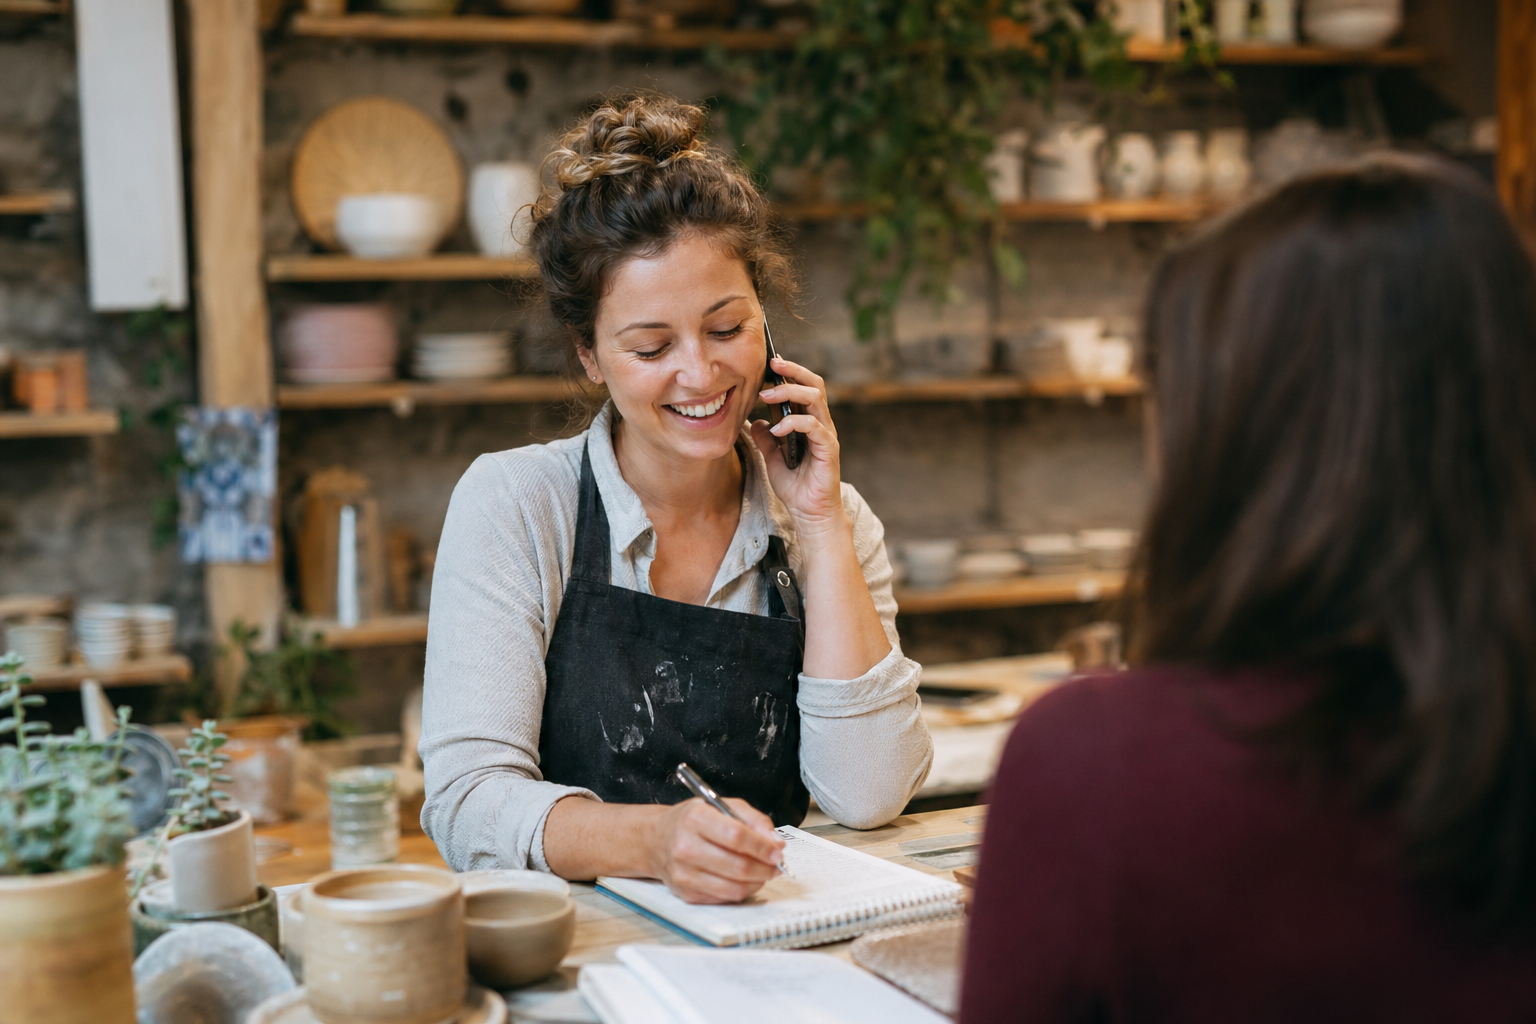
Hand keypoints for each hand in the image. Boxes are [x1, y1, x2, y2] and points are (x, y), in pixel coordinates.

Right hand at [647, 797, 785, 903]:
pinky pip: (724, 898)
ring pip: (734, 888)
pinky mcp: (686, 893)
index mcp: (695, 818)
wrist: (656, 840)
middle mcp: (686, 846)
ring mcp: (684, 874)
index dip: (762, 847)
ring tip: (764, 872)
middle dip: (765, 868)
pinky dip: (742, 891)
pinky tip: (746, 880)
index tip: (778, 851)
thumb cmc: (692, 821)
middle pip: (737, 866)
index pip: (736, 836)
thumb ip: (752, 819)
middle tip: (776, 864)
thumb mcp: (721, 805)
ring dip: (757, 882)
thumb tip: (775, 842)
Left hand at [750, 356, 846, 531]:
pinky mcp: (829, 448)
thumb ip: (765, 439)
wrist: (809, 513)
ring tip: (766, 396)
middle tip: (772, 365)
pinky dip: (793, 423)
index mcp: (809, 423)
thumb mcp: (772, 459)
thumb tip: (754, 421)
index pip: (804, 388)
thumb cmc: (795, 487)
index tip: (769, 363)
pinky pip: (813, 426)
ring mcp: (826, 435)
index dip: (789, 373)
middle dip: (793, 371)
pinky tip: (776, 430)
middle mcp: (821, 424)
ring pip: (815, 398)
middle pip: (814, 384)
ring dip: (789, 392)